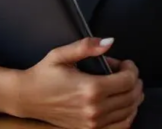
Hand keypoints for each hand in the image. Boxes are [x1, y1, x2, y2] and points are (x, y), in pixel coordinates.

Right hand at [12, 37, 142, 128]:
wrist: (27, 97)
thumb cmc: (43, 75)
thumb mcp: (61, 55)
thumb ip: (86, 46)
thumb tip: (109, 42)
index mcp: (90, 88)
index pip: (128, 81)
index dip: (132, 69)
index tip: (126, 63)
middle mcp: (94, 109)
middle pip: (131, 96)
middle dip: (134, 81)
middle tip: (126, 73)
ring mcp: (93, 122)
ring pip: (129, 111)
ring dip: (133, 97)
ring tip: (126, 86)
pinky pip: (121, 126)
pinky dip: (128, 115)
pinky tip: (124, 105)